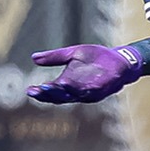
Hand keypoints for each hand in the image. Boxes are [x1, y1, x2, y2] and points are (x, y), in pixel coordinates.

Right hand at [26, 43, 140, 103]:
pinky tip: (72, 85)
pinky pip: (90, 90)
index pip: (52, 91)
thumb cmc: (96, 59)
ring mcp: (90, 92)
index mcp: (69, 84)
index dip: (41, 93)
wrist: (120, 60)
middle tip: (37, 90)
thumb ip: (55, 57)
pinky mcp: (103, 88)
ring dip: (63, 92)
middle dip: (49, 94)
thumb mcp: (73, 54)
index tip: (29, 90)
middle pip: (61, 96)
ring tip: (51, 86)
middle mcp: (78, 92)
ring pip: (74, 95)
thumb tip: (33, 57)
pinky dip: (81, 88)